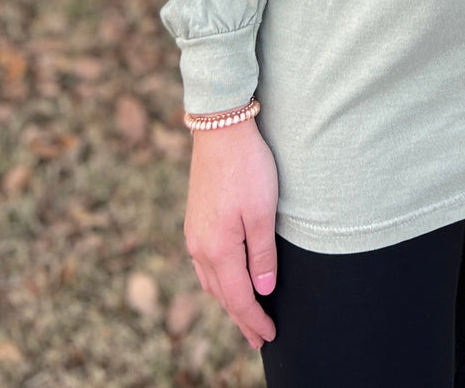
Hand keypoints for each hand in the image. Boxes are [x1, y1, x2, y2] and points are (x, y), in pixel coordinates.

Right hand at [184, 119, 278, 347]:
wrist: (220, 127)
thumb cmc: (248, 167)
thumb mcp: (263, 212)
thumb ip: (262, 255)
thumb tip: (263, 291)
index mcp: (218, 249)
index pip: (239, 298)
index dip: (255, 321)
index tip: (270, 336)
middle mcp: (200, 246)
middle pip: (222, 295)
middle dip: (241, 318)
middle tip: (259, 338)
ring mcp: (194, 233)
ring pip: (210, 281)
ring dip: (228, 301)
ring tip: (245, 315)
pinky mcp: (195, 220)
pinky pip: (204, 264)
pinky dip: (218, 281)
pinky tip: (225, 279)